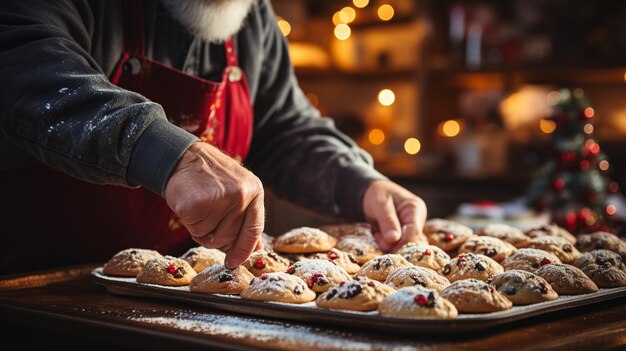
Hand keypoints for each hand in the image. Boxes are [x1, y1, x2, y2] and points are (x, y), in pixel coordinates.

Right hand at [164, 142, 263, 268]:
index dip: (244, 250)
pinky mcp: (198, 203)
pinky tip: (188, 202)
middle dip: (215, 234)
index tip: (234, 263)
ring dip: (200, 227)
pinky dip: (188, 221)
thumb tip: (257, 249)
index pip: (254, 229)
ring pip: (210, 236)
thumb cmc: (210, 178)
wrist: (183, 156)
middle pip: (229, 237)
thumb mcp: (237, 191)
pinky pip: (194, 229)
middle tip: (206, 213)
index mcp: (255, 190)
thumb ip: (247, 219)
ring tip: (198, 204)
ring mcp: (221, 197)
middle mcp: (242, 194)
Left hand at [363, 179, 427, 251]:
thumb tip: (393, 239)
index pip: (414, 230)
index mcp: (415, 209)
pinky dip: (385, 244)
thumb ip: (387, 221)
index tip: (391, 252)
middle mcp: (416, 221)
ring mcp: (409, 229)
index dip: (403, 243)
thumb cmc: (376, 194)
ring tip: (376, 233)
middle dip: (394, 245)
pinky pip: (395, 245)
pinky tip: (376, 235)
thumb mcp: (380, 204)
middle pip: (410, 241)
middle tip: (378, 240)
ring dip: (387, 245)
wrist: (369, 193)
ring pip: (402, 245)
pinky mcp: (401, 236)